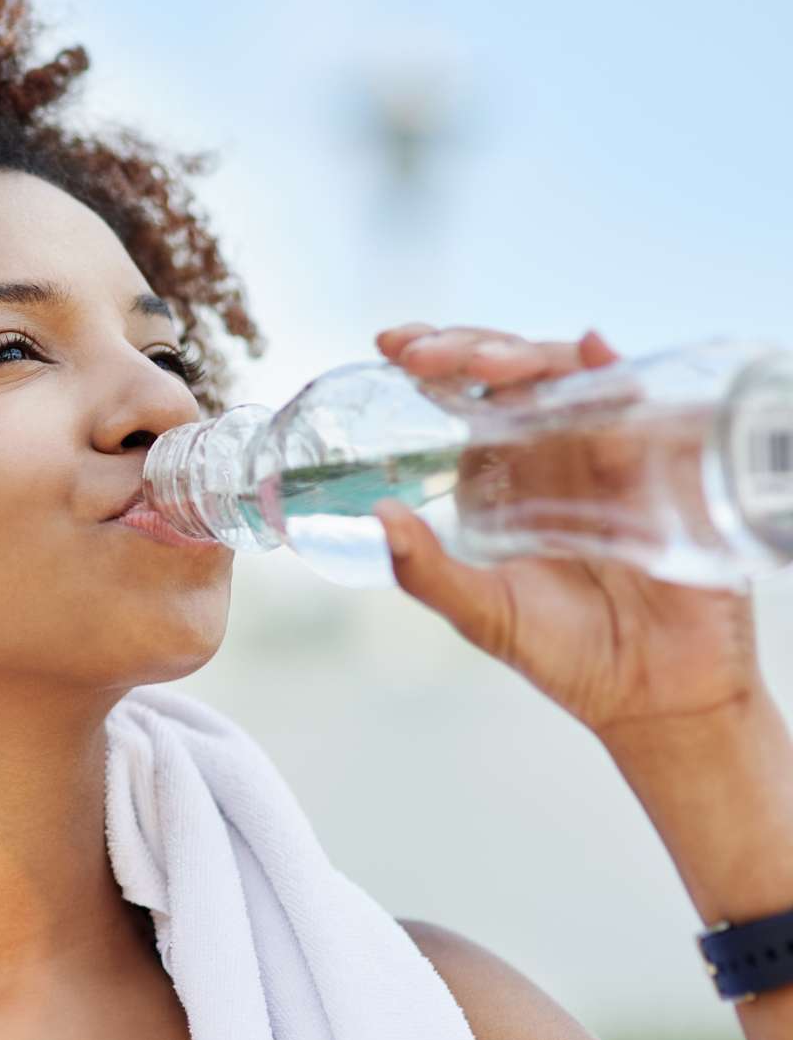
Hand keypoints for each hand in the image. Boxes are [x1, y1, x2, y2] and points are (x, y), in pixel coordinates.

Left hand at [369, 323, 767, 748]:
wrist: (656, 695)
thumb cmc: (567, 653)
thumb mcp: (482, 613)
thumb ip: (426, 571)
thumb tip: (377, 516)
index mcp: (505, 474)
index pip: (466, 397)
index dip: (434, 360)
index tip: (392, 345)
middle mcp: (554, 452)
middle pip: (513, 371)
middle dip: (468, 347)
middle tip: (425, 354)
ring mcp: (610, 452)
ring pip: (569, 374)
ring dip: (527, 357)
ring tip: (486, 366)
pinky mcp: (662, 466)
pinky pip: (642, 403)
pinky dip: (614, 371)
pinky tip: (591, 352)